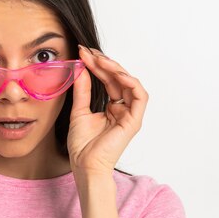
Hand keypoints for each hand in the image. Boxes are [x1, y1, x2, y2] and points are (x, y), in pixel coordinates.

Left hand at [67, 45, 148, 175]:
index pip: (107, 80)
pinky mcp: (134, 121)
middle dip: (104, 63)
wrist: (85, 165)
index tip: (83, 53)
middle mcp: (123, 109)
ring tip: (100, 60)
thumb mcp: (78, 111)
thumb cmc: (82, 146)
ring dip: (116, 69)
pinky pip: (140, 96)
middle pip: (118, 79)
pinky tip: (117, 74)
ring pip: (130, 83)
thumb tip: (81, 68)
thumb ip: (82, 90)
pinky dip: (131, 82)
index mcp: (111, 108)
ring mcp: (130, 115)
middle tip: (89, 52)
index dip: (97, 65)